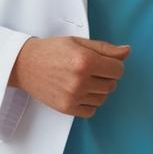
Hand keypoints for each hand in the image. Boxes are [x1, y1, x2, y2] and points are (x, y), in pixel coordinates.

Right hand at [8, 36, 129, 117]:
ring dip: (98, 90)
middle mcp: (80, 80)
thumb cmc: (52, 51)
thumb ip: (105, 48)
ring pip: (103, 98)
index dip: (114, 65)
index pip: (118, 69)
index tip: (103, 62)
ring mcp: (73, 96)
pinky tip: (80, 92)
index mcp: (85, 60)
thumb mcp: (79, 42)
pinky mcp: (66, 108)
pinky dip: (90, 102)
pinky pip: (91, 110)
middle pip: (112, 84)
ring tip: (84, 80)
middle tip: (91, 70)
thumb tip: (127, 52)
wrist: (25, 64)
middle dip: (106, 76)